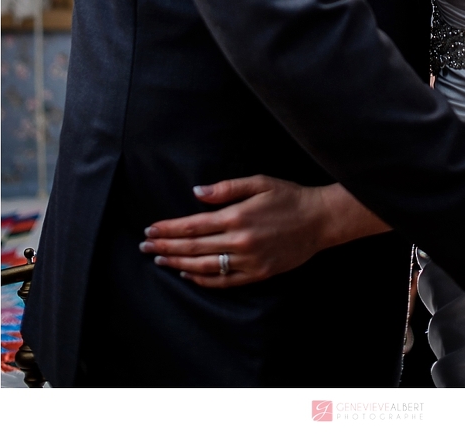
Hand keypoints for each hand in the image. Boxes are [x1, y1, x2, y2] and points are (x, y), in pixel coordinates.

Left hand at [139, 175, 331, 287]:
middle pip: (193, 247)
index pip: (193, 225)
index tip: (150, 228)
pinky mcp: (258, 274)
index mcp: (238, 216)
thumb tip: (196, 193)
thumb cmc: (289, 196)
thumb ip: (226, 188)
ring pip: (204, 267)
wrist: (319, 220)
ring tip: (159, 259)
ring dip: (178, 264)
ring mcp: (249, 261)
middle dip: (165, 246)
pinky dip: (202, 279)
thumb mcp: (259, 182)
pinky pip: (224, 282)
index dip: (168, 228)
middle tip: (144, 245)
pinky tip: (187, 274)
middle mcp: (240, 241)